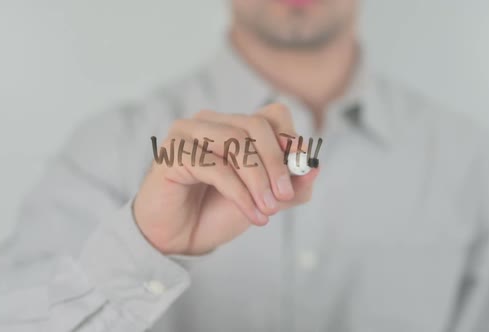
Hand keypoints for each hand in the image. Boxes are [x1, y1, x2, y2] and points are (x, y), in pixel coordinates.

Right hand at [132, 103, 319, 254]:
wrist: (177, 239)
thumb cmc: (215, 213)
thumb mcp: (263, 201)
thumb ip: (291, 187)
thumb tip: (316, 168)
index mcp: (233, 126)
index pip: (272, 115)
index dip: (290, 140)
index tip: (301, 169)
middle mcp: (210, 122)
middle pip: (256, 125)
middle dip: (277, 162)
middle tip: (285, 196)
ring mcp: (188, 133)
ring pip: (236, 142)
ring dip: (259, 179)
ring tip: (268, 210)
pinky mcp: (172, 152)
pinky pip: (216, 167)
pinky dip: (240, 193)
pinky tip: (252, 214)